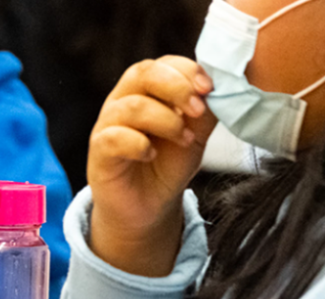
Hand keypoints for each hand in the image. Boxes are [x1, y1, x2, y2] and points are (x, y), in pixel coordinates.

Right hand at [87, 55, 216, 275]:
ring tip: (184, 140)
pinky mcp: (99, 152)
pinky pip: (113, 138)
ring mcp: (108, 125)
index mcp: (148, 90)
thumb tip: (225, 88)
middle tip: (198, 110)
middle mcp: (124, 100)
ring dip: (165, 120)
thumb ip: (206, 111)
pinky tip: (152, 155)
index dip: (187, 71)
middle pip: (143, 73)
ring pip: (132, 106)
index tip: (209, 88)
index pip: (163, 64)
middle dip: (176, 87)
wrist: (149, 208)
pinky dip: (138, 144)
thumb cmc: (168, 166)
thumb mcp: (196, 135)